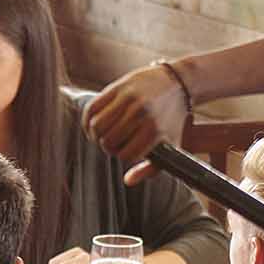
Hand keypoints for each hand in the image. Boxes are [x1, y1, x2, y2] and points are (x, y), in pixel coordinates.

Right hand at [85, 64, 189, 185]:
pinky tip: (92, 124)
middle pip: (107, 141)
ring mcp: (127, 99)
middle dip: (107, 146)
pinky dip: (87, 120)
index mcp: (154, 130)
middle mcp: (140, 114)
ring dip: (95, 134)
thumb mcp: (170, 145)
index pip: (124, 155)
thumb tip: (127, 181)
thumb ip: (151, 168)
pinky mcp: (116, 88)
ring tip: (101, 135)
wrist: (176, 83)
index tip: (125, 151)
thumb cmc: (171, 119)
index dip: (121, 156)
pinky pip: (91, 108)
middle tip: (111, 143)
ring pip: (96, 126)